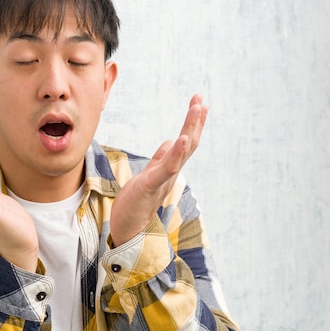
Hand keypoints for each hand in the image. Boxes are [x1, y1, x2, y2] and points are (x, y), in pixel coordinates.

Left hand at [109, 94, 207, 246]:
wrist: (128, 231)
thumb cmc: (136, 204)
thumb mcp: (148, 176)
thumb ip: (160, 160)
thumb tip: (167, 142)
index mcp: (168, 168)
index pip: (185, 142)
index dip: (193, 124)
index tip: (200, 104)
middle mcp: (170, 173)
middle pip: (189, 143)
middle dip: (195, 120)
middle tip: (201, 99)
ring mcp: (163, 180)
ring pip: (182, 152)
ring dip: (191, 129)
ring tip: (198, 108)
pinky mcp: (150, 187)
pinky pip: (166, 168)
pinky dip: (175, 153)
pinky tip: (182, 138)